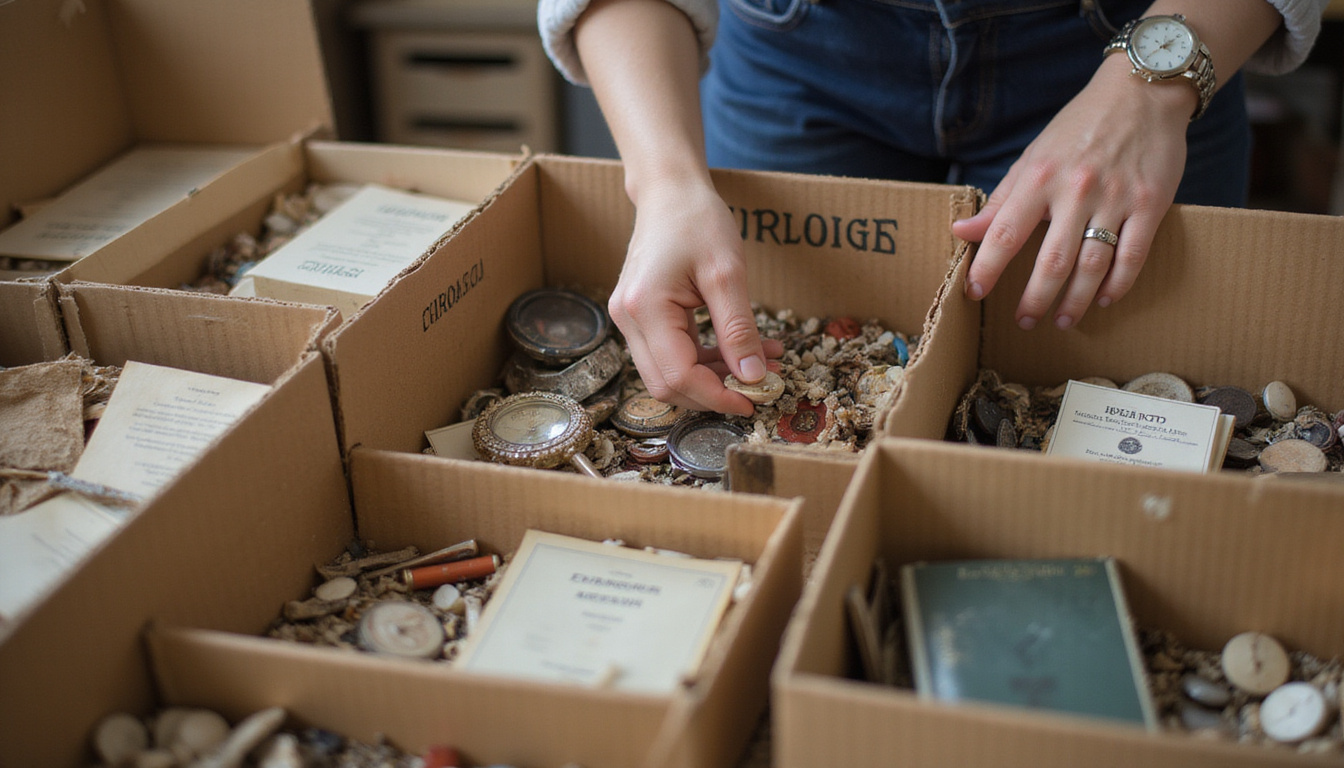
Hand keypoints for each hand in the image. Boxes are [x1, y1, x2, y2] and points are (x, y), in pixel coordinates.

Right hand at [608, 178, 782, 415]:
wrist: (670, 193)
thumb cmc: (697, 220)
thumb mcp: (728, 273)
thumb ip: (739, 329)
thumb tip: (753, 377)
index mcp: (644, 307)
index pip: (678, 375)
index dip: (717, 396)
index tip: (755, 399)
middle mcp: (627, 319)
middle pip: (668, 383)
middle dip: (716, 392)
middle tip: (762, 385)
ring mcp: (629, 320)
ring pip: (670, 372)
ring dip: (715, 377)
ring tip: (764, 364)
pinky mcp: (639, 318)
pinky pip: (671, 353)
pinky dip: (706, 359)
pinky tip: (742, 351)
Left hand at [952, 55, 1194, 329]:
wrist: (1142, 91)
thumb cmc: (1079, 127)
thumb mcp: (1033, 157)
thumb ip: (1002, 199)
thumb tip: (962, 231)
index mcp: (1040, 178)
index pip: (1004, 233)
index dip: (986, 269)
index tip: (973, 293)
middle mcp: (1076, 190)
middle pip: (1052, 262)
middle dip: (1035, 299)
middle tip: (1024, 321)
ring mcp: (1116, 198)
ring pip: (1093, 266)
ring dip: (1075, 301)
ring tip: (1062, 321)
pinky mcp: (1151, 203)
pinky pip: (1133, 255)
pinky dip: (1118, 284)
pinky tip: (1105, 300)